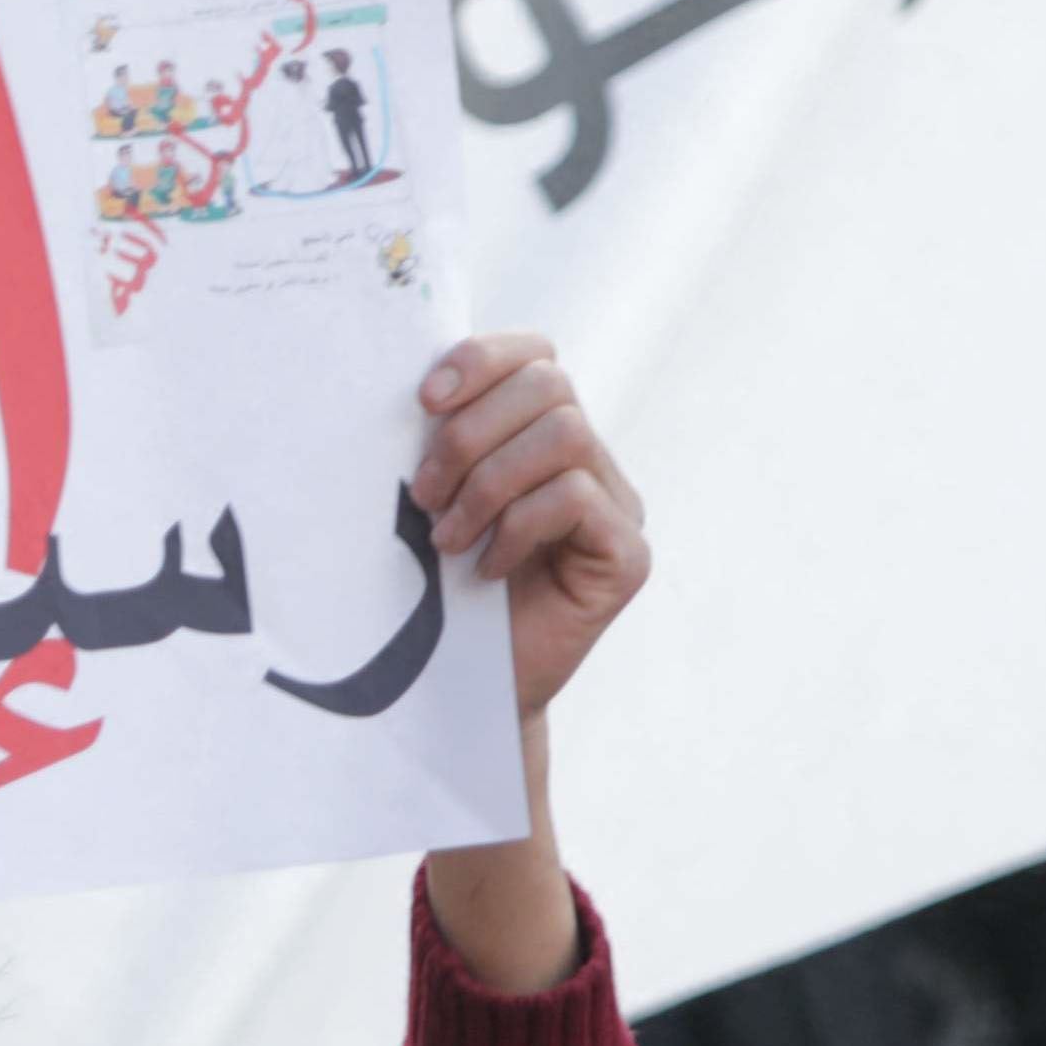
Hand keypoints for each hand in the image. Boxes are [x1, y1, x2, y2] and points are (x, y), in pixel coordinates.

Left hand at [413, 332, 645, 726]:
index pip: (535, 354)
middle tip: (422, 495)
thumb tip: (419, 389)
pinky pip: (573, 499)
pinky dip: (516, 527)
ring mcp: (618, 507)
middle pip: (549, 385)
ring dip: (489, 483)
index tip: (424, 400)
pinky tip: (486, 569)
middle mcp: (592, 461)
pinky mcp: (627, 556)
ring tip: (447, 538)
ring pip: (564, 435)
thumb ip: (444, 443)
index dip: (482, 360)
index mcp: (543, 433)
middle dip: (470, 434)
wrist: (465, 691)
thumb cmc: (440, 594)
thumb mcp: (433, 503)